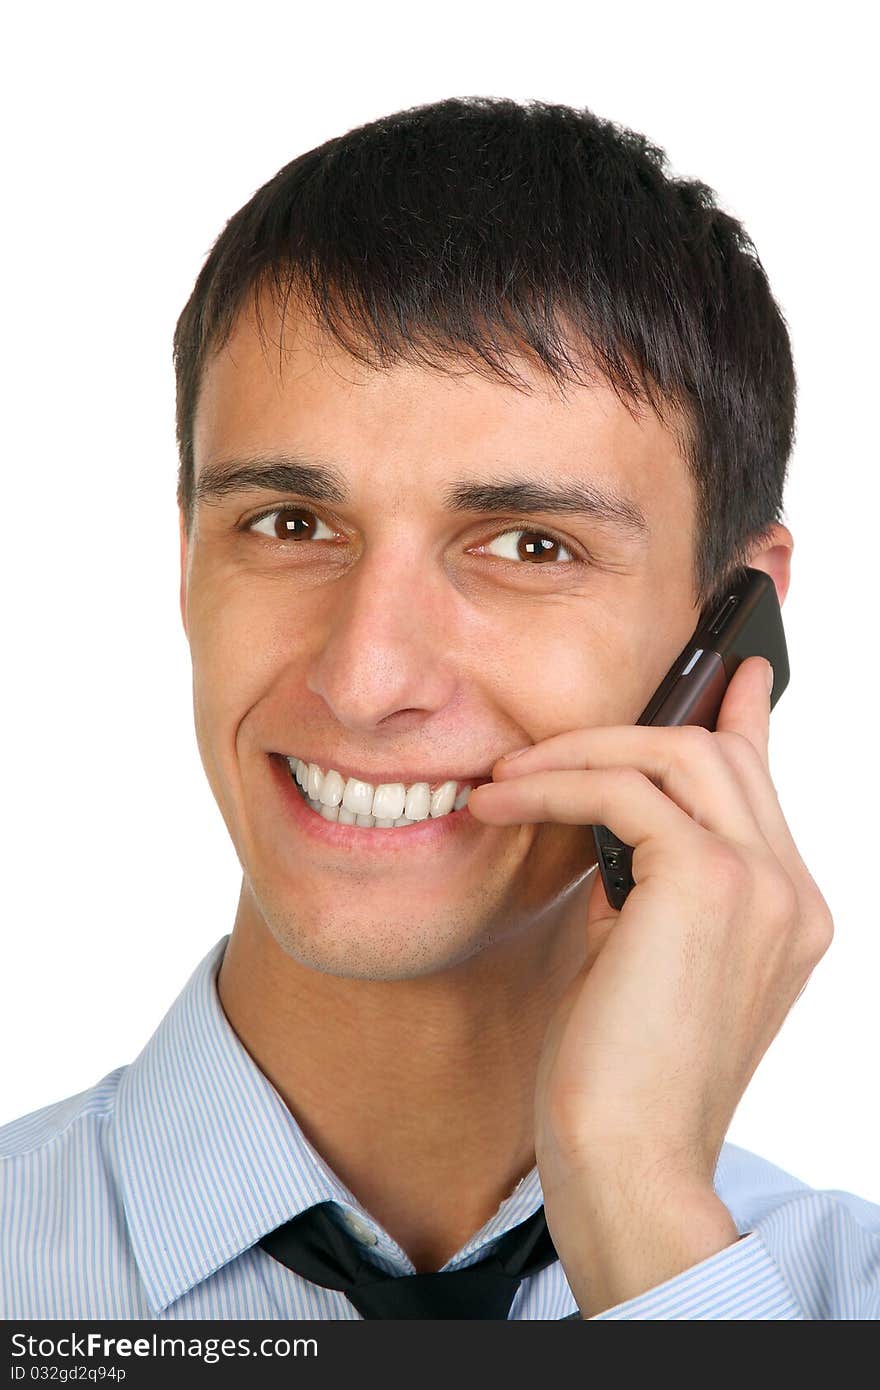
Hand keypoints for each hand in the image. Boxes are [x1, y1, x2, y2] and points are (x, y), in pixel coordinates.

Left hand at [466, 655, 833, 1313]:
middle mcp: (792, 893)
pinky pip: (623, 791)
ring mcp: (762, 885)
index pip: (766, 786)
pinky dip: (555, 786)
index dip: (747, 720)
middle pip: (719, 755)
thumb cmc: (622, 1077)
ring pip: (677, 754)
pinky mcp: (707, 883)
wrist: (628, 1162)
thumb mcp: (648, 961)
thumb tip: (616, 820)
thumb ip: (656, 887)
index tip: (733, 671)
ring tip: (507, 780)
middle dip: (626, 732)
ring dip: (579, 753)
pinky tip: (503, 803)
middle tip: (543, 747)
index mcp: (788, 914)